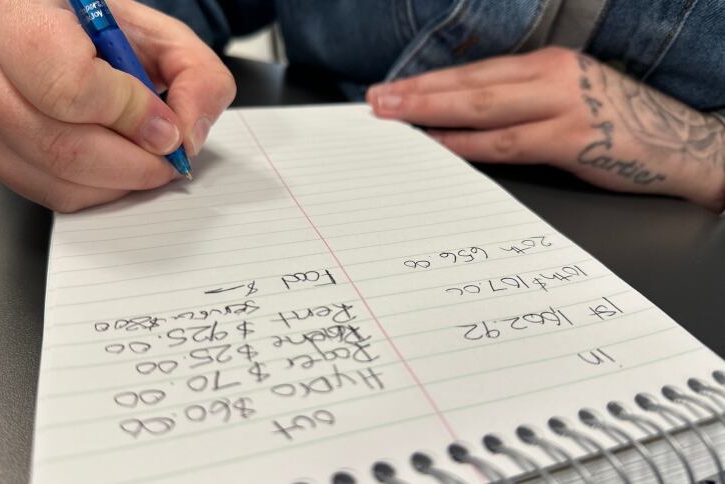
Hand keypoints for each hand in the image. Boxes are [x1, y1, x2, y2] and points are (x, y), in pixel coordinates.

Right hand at [0, 0, 234, 211]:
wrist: (54, 33)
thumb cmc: (97, 30)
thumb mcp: (158, 34)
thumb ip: (196, 75)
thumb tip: (187, 135)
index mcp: (12, 11)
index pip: (68, 84)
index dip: (129, 115)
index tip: (165, 125)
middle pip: (59, 145)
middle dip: (132, 162)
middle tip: (167, 155)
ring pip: (53, 178)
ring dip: (118, 181)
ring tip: (145, 158)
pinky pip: (45, 193)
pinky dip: (95, 191)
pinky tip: (114, 166)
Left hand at [367, 47, 724, 211]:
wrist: (680, 146)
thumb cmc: (616, 125)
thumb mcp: (566, 99)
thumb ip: (520, 106)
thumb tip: (463, 122)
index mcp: (547, 64)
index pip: (475, 70)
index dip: (430, 81)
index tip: (392, 88)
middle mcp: (552, 77)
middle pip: (470, 83)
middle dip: (418, 92)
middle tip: (377, 101)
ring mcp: (563, 105)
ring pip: (483, 107)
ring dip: (433, 113)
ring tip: (395, 119)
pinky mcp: (572, 138)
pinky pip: (508, 142)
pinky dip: (469, 144)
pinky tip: (440, 145)